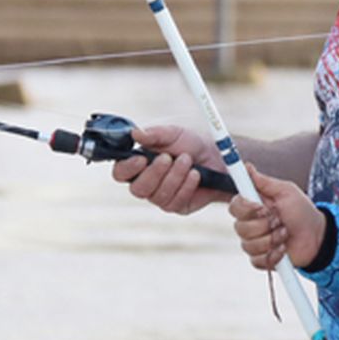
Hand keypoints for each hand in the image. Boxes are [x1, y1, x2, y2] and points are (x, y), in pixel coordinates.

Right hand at [111, 124, 228, 214]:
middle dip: (155, 173)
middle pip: (137, 189)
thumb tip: (135, 133)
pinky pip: (176, 202)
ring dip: (175, 176)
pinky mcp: (178, 206)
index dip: (127, 168)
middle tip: (169, 157)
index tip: (141, 159)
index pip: (121, 173)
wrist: (217, 158)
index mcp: (139, 165)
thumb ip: (154, 134)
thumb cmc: (191, 145)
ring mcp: (161, 197)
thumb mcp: (174, 134)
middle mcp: (147, 183)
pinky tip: (195, 175)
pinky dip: (186, 186)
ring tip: (188, 160)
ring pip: (158, 196)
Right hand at [229, 165, 326, 270]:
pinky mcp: (261, 259)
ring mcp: (254, 243)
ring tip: (285, 234)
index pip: (234, 206)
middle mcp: (250, 224)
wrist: (316, 236)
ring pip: (249, 245)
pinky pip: (257, 261)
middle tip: (280, 221)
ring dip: (272, 239)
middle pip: (240, 227)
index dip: (245, 208)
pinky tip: (284, 249)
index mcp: (253, 206)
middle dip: (264, 225)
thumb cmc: (301, 211)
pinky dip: (273, 255)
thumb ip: (264, 181)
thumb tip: (246, 166)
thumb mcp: (286, 191)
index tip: (261, 207)